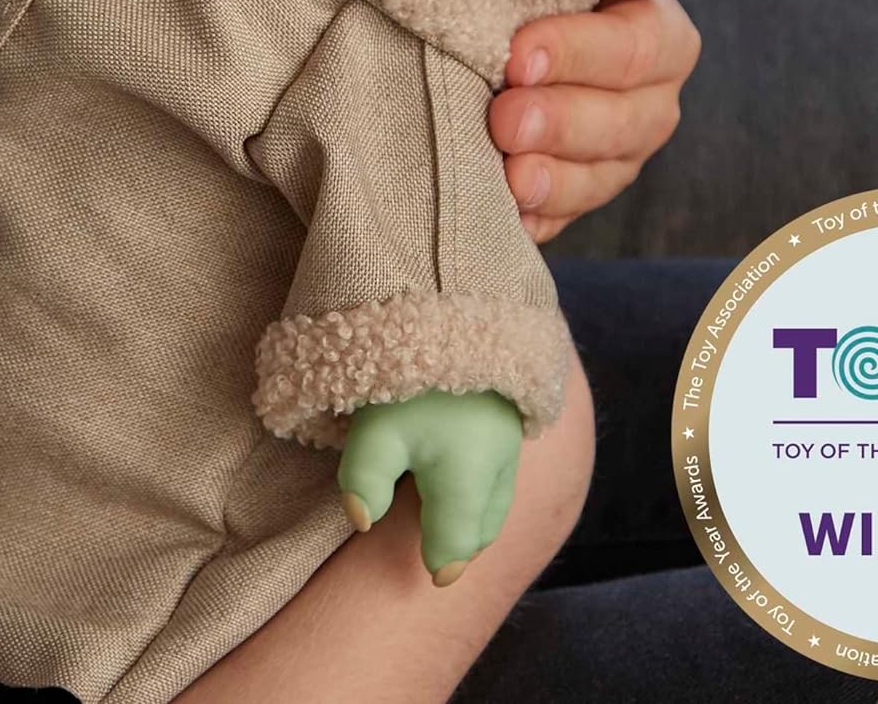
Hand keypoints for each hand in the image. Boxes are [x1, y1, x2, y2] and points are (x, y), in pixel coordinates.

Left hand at [337, 389, 521, 585]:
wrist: (458, 300)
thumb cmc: (411, 374)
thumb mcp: (375, 428)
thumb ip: (364, 483)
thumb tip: (364, 522)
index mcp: (468, 478)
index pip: (458, 543)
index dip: (442, 564)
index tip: (432, 578)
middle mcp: (500, 463)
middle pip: (486, 524)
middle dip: (466, 543)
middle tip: (442, 552)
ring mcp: (512, 435)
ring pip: (500, 495)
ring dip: (478, 513)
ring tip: (449, 513)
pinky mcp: (514, 411)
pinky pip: (505, 466)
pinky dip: (487, 482)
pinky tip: (463, 468)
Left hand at [490, 0, 700, 243]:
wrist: (491, 13)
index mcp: (658, 31)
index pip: (636, 47)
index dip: (580, 52)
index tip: (518, 54)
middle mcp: (650, 99)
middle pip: (624, 123)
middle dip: (564, 123)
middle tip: (505, 119)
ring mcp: (615, 155)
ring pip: (601, 179)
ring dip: (555, 182)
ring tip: (510, 178)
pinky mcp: (575, 193)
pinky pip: (564, 219)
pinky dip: (536, 222)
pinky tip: (506, 220)